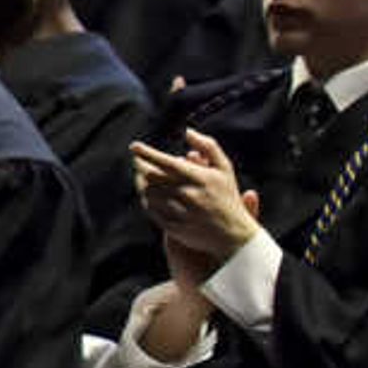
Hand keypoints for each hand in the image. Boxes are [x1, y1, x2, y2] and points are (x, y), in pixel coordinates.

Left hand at [131, 127, 260, 262]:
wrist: (233, 235)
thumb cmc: (228, 197)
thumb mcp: (224, 169)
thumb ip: (208, 146)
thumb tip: (188, 131)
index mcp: (198, 179)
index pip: (166, 162)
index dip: (147, 153)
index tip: (134, 146)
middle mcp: (187, 195)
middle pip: (152, 177)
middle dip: (140, 165)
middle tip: (137, 159)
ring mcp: (179, 212)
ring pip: (148, 193)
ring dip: (141, 182)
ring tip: (141, 175)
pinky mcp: (173, 227)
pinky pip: (151, 210)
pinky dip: (146, 199)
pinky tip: (147, 193)